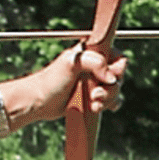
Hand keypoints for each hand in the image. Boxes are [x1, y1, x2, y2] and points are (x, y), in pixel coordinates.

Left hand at [14, 43, 128, 124]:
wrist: (39, 101)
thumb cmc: (51, 80)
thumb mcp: (71, 63)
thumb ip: (95, 63)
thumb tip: (113, 79)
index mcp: (92, 52)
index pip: (118, 57)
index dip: (117, 69)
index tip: (107, 77)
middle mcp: (96, 66)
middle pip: (119, 77)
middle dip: (110, 88)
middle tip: (95, 94)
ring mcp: (95, 82)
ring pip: (116, 90)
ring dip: (107, 99)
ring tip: (92, 103)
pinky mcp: (94, 96)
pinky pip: (111, 101)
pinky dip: (107, 105)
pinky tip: (95, 107)